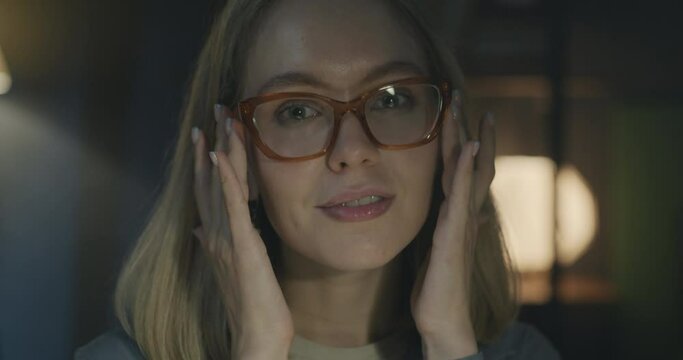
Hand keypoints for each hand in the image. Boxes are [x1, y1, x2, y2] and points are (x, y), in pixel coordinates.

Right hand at [192, 105, 293, 358]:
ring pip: (220, 185)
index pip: (206, 191)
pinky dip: (225, 180)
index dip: (203, 161)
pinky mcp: (241, 244)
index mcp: (214, 237)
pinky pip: (231, 206)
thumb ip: (213, 244)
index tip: (206, 134)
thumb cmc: (249, 302)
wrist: (256, 332)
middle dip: (211, 143)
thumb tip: (198, 228)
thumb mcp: (230, 268)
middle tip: (216, 111)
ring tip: (222, 119)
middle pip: (209, 180)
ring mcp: (226, 238)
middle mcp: (214, 233)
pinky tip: (220, 156)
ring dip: (220, 149)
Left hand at [410, 99, 495, 358]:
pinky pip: (460, 195)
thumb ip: (450, 225)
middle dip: (465, 126)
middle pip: (468, 161)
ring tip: (466, 108)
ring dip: (466, 137)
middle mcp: (463, 212)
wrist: (442, 318)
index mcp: (455, 213)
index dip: (460, 138)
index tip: (459, 110)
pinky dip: (465, 169)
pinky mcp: (453, 234)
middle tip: (460, 94)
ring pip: (467, 171)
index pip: (461, 168)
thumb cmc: (439, 285)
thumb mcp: (439, 248)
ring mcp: (461, 221)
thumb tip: (470, 214)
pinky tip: (467, 147)